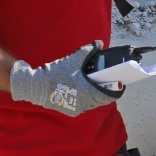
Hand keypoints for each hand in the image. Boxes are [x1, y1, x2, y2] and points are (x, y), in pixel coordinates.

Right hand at [8, 41, 123, 115]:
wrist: (36, 86)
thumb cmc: (56, 73)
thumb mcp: (74, 59)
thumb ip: (89, 50)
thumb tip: (99, 43)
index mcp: (89, 92)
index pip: (111, 95)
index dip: (117, 88)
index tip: (119, 82)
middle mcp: (85, 104)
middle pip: (102, 99)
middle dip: (106, 89)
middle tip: (106, 80)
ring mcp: (78, 109)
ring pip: (94, 103)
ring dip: (96, 94)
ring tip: (95, 84)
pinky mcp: (71, 111)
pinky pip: (84, 105)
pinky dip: (87, 98)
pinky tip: (84, 89)